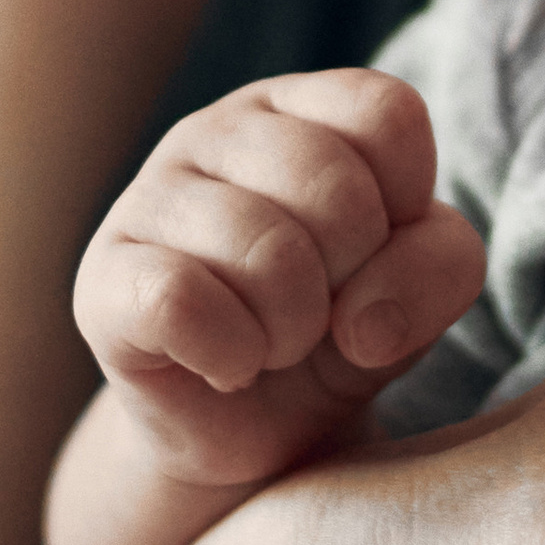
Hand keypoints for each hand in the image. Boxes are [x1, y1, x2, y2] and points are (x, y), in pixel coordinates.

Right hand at [73, 69, 485, 493]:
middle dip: (352, 280)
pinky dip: (231, 356)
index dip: (407, 207)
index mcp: (303, 111)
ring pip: (266, 250)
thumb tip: (366, 319)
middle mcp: (219, 132)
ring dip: (295, 331)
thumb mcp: (418, 298)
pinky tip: (225, 364)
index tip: (374, 257)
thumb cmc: (338, 338)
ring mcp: (150, 197)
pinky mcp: (104, 281)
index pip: (388, 115)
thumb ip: (440, 270)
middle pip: (334, 186)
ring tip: (274, 345)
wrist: (249, 434)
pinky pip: (185, 304)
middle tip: (321, 314)